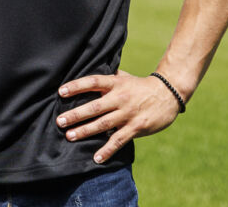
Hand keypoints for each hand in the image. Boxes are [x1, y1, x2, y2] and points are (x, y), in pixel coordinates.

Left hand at [56, 70, 181, 162]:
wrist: (168, 94)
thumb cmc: (141, 86)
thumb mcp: (124, 77)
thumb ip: (108, 77)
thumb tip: (89, 69)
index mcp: (116, 83)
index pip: (93, 82)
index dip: (77, 86)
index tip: (61, 92)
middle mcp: (120, 98)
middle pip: (94, 107)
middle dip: (76, 115)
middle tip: (60, 121)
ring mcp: (128, 114)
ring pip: (103, 124)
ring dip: (85, 131)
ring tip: (70, 136)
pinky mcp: (136, 127)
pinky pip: (119, 140)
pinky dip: (107, 150)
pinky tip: (96, 158)